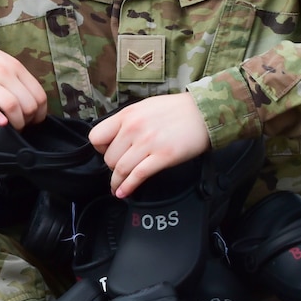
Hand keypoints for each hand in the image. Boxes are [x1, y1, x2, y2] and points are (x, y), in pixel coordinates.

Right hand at [0, 34, 48, 128]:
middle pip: (28, 104)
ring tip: (13, 128)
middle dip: (29, 121)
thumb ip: (18, 79)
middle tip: (23, 126)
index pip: (39, 95)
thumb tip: (32, 102)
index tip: (35, 120)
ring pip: (11, 106)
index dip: (40, 113)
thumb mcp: (4, 62)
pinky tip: (1, 123)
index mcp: (15, 67)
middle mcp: (3, 73)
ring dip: (17, 123)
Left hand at [89, 93, 210, 199]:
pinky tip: (124, 193)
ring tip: (117, 187)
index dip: (100, 148)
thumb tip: (115, 138)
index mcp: (127, 115)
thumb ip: (128, 121)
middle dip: (113, 167)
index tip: (107, 153)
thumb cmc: (177, 110)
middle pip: (109, 157)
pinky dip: (128, 187)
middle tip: (120, 169)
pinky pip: (138, 176)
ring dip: (117, 182)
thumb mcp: (145, 107)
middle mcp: (134, 128)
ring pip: (121, 169)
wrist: (204, 112)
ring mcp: (148, 143)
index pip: (97, 136)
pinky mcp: (162, 156)